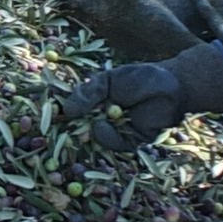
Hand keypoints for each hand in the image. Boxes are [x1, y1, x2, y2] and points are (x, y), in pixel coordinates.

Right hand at [66, 42, 222, 145]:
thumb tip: (66, 110)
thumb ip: (88, 93)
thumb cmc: (140, 78)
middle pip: (80, 130)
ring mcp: (116, 131)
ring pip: (94, 137)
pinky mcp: (129, 141)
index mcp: (95, 103)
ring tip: (90, 116)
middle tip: (59, 126)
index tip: (50, 114)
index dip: (61, 115)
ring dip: (89, 129)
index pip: (74, 112)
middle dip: (69, 130)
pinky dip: (106, 135)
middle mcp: (102, 118)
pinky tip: (103, 123)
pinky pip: (112, 143)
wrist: (172, 86)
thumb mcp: (108, 80)